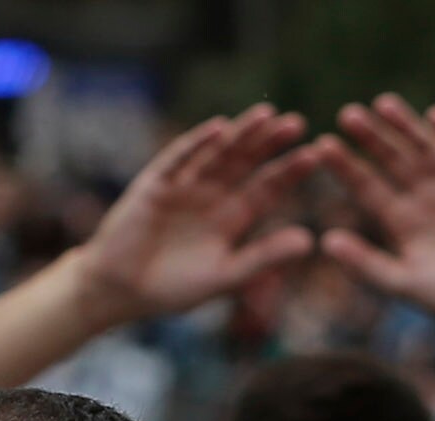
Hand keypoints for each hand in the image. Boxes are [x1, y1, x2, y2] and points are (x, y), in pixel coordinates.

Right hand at [70, 104, 320, 328]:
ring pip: (218, 153)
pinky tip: (219, 128)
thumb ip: (264, 257)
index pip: (269, 186)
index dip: (291, 170)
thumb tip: (311, 241)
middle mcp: (213, 195)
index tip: (317, 154)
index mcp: (234, 217)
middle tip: (298, 124)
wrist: (118, 292)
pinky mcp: (156, 183)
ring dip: (241, 134)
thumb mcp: (224, 276)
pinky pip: (179, 158)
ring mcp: (185, 185)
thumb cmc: (171, 289)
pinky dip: (197, 143)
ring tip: (267, 115)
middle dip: (271, 142)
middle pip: (248, 161)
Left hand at [313, 98, 434, 325]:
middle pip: (392, 161)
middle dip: (371, 138)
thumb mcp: (404, 283)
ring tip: (383, 104)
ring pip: (426, 150)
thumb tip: (325, 242)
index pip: (367, 187)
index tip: (320, 146)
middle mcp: (423, 198)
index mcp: (400, 221)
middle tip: (346, 114)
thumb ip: (366, 264)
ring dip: (406, 127)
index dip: (346, 167)